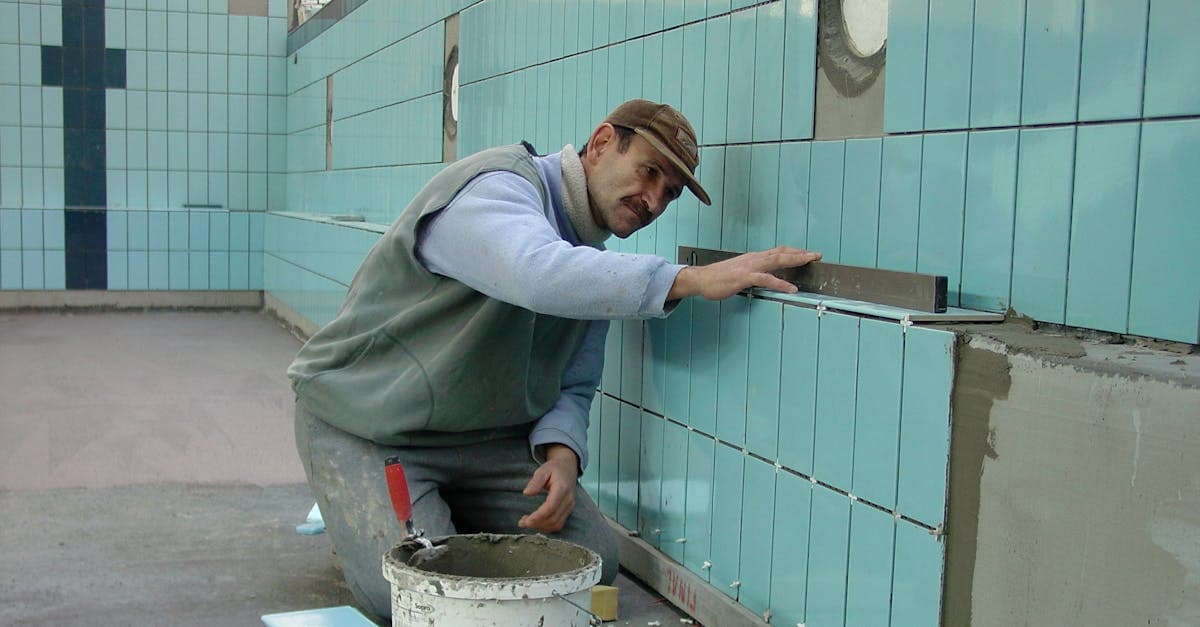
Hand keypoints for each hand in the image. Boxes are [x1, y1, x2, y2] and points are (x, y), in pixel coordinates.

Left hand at [518, 444, 578, 532]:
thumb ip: (535, 482)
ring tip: (527, 522)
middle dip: (536, 524)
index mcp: (562, 488)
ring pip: (556, 524)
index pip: (550, 507)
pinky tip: (536, 522)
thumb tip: (526, 493)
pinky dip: (546, 527)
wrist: (568, 468)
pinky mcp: (568, 511)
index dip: (538, 517)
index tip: (525, 521)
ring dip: (541, 527)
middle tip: (521, 522)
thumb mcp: (543, 470)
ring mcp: (570, 506)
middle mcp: (568, 500)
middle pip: (553, 519)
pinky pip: (558, 524)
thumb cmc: (554, 469)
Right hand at [668, 246, 821, 300]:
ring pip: (777, 260)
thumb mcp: (738, 273)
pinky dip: (781, 283)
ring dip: (795, 260)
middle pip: (781, 252)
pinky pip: (767, 279)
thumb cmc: (717, 278)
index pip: (777, 251)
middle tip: (817, 254)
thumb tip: (764, 278)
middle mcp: (754, 259)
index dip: (794, 252)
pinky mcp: (745, 277)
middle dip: (800, 253)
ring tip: (809, 261)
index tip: (807, 254)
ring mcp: (750, 266)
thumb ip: (753, 273)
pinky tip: (791, 289)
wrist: (700, 279)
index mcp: (753, 258)